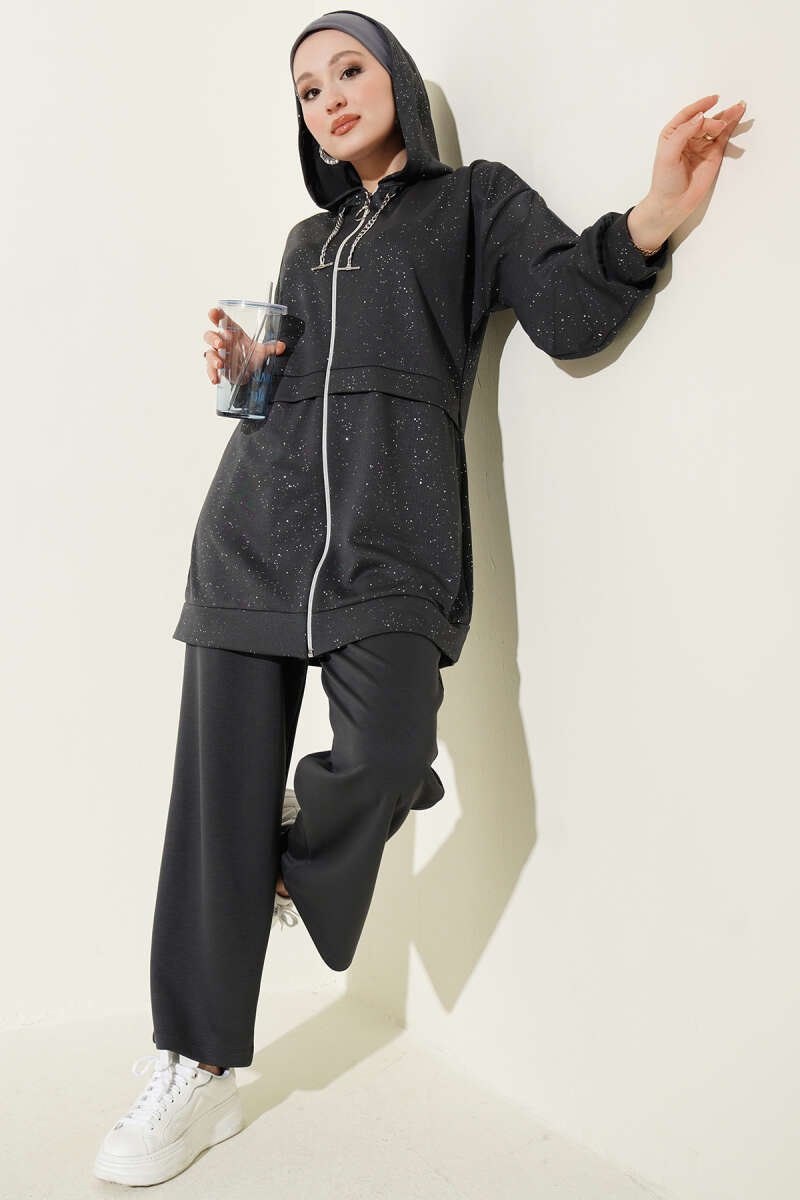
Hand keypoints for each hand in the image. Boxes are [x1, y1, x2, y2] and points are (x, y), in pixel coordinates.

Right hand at [203, 307, 285, 385]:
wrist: (249, 371)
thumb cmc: (251, 355)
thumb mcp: (262, 351)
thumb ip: (271, 348)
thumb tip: (281, 346)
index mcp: (233, 332)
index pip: (223, 320)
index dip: (217, 315)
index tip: (213, 312)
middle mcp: (223, 342)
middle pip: (210, 335)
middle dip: (213, 338)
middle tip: (220, 343)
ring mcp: (218, 355)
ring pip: (209, 352)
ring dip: (213, 358)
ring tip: (220, 364)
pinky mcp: (217, 367)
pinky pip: (210, 369)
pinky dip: (212, 374)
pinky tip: (215, 379)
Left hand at [642, 94, 747, 236]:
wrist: (673, 203)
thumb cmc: (665, 181)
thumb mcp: (669, 153)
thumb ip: (683, 133)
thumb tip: (700, 116)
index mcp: (672, 133)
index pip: (688, 114)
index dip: (701, 105)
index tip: (713, 99)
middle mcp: (688, 136)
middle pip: (704, 120)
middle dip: (713, 120)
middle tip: (718, 126)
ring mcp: (701, 145)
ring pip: (716, 126)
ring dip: (727, 116)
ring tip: (739, 108)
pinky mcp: (713, 154)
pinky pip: (723, 137)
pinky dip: (731, 126)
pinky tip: (738, 116)